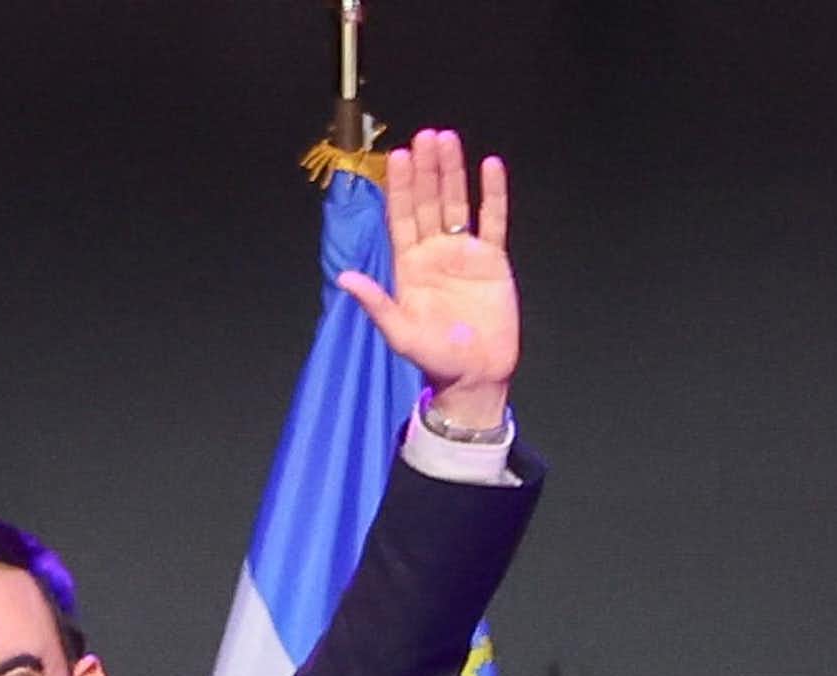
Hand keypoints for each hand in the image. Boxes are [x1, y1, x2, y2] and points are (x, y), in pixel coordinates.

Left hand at [335, 129, 518, 425]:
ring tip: (448, 139)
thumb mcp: (399, 332)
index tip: (398, 157)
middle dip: (426, 170)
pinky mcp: (493, 260)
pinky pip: (493, 220)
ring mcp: (465, 254)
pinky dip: (492, 194)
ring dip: (453, 172)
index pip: (402, 219)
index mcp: (409, 269)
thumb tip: (343, 278)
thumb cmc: (434, 359)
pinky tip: (489, 166)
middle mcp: (434, 255)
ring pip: (457, 204)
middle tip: (424, 137)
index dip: (401, 188)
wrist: (474, 376)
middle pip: (429, 203)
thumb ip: (375, 302)